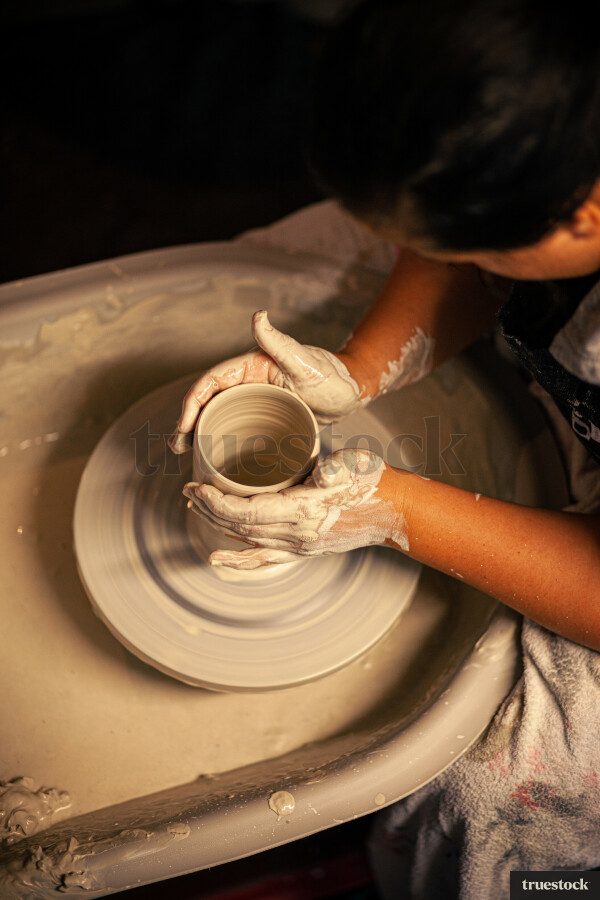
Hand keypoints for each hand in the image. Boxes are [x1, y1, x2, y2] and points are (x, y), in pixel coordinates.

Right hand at [169, 309, 361, 452]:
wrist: (349, 394)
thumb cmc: (330, 376)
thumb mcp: (303, 361)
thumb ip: (278, 341)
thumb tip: (258, 315)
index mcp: (250, 365)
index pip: (211, 381)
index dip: (192, 402)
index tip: (184, 425)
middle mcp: (247, 380)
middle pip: (208, 400)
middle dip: (188, 421)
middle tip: (176, 446)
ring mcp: (254, 398)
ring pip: (217, 414)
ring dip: (199, 432)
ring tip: (186, 454)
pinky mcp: (262, 415)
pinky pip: (234, 426)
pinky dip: (218, 439)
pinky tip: (211, 457)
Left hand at [183, 449, 408, 568]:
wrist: (393, 511)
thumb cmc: (371, 481)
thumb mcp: (354, 466)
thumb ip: (336, 468)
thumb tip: (322, 472)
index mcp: (302, 511)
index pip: (245, 510)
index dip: (215, 501)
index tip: (195, 487)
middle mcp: (296, 534)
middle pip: (239, 525)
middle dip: (208, 509)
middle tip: (187, 491)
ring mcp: (299, 546)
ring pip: (247, 540)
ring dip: (217, 526)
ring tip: (195, 509)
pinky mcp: (303, 549)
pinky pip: (264, 559)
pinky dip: (238, 561)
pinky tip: (217, 560)